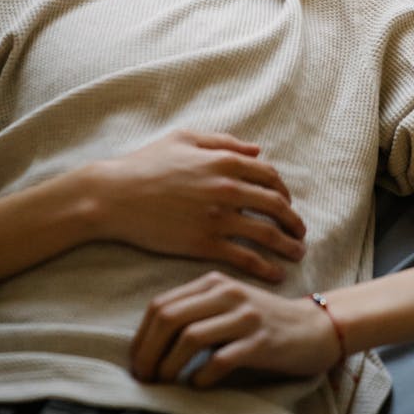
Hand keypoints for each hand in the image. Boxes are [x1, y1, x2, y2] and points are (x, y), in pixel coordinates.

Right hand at [92, 129, 305, 281]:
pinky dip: (265, 267)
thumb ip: (224, 143)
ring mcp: (217, 217)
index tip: (286, 204)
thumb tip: (257, 150)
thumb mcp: (185, 139)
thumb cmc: (146, 164)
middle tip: (300, 232)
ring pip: (266, 233)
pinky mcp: (203, 244)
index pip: (269, 176)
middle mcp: (227, 188)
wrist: (113, 196)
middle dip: (294, 221)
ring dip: (288, 245)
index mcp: (224, 160)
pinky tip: (276, 274)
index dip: (283, 190)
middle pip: (276, 205)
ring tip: (298, 254)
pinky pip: (245, 257)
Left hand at [130, 271, 338, 385]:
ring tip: (166, 384)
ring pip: (190, 337)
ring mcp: (245, 316)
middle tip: (144, 380)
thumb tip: (149, 346)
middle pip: (169, 319)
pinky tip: (198, 385)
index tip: (137, 364)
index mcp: (214, 283)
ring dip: (169, 367)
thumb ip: (195, 313)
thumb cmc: (263, 322)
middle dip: (148, 353)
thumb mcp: (227, 307)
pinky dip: (202, 376)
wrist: (315, 328)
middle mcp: (227, 294)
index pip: (161, 305)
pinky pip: (220, 359)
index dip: (141, 338)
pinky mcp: (261, 341)